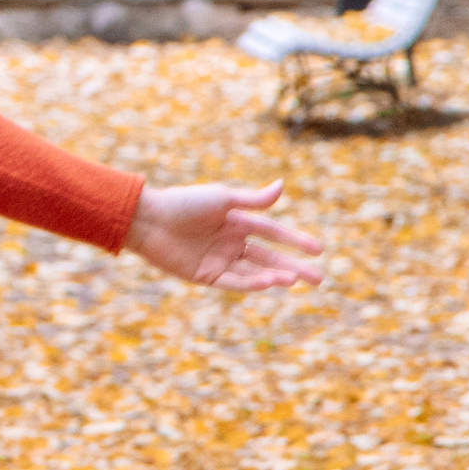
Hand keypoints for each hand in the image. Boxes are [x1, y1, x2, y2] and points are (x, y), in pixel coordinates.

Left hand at [126, 179, 322, 293]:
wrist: (149, 219)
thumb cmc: (184, 203)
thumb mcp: (222, 199)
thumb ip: (253, 200)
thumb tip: (283, 186)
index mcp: (236, 221)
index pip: (273, 233)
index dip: (295, 241)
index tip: (319, 250)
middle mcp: (231, 242)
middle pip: (269, 258)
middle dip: (293, 267)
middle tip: (319, 279)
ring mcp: (219, 260)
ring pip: (254, 272)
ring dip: (275, 276)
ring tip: (295, 279)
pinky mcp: (205, 276)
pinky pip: (234, 282)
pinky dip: (252, 284)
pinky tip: (270, 282)